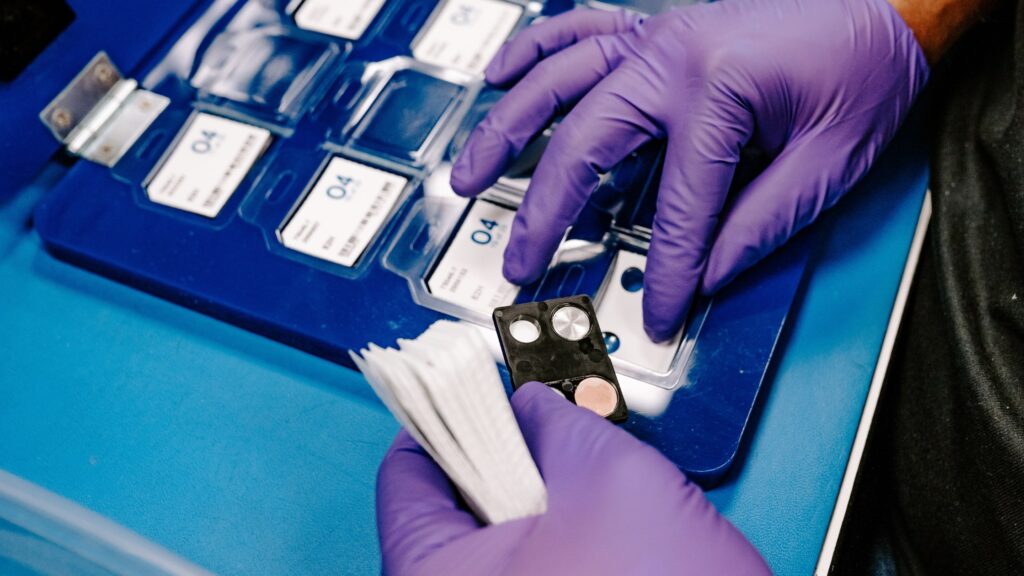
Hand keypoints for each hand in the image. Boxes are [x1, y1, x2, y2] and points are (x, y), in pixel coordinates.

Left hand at [376, 382, 768, 574]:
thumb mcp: (612, 481)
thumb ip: (559, 425)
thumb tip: (535, 407)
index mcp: (438, 575)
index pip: (409, 473)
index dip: (449, 417)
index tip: (478, 392)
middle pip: (453, 505)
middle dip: (505, 460)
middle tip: (549, 436)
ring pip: (499, 540)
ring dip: (541, 502)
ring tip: (591, 493)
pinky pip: (531, 568)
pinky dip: (560, 541)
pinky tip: (605, 535)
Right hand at [450, 0, 928, 340]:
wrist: (888, 3)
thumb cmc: (866, 73)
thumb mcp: (827, 164)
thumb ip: (758, 224)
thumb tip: (705, 276)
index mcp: (717, 88)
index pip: (678, 206)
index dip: (671, 270)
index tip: (660, 314)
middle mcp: (671, 57)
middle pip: (585, 145)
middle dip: (545, 212)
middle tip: (520, 261)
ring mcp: (655, 37)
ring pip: (557, 83)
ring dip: (506, 132)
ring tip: (467, 175)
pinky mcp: (655, 31)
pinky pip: (577, 32)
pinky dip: (533, 54)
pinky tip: (501, 79)